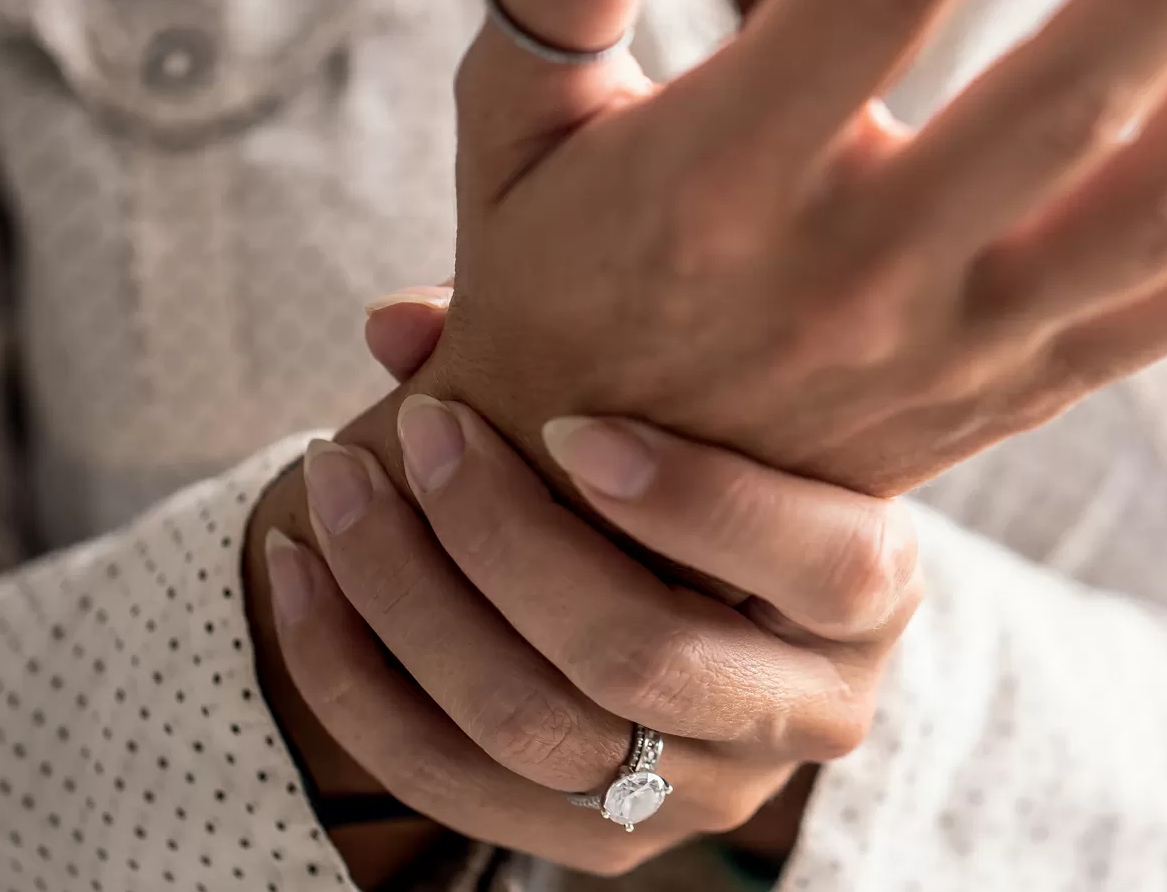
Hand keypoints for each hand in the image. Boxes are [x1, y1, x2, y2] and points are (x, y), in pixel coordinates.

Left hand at [262, 399, 918, 876]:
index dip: (694, 500)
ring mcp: (709, 793)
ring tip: (334, 488)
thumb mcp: (692, 393)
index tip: (569, 424)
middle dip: (501, 538)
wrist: (706, 594)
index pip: (825, 563)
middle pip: (642, 653)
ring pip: (532, 727)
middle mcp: (811, 711)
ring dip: (404, 600)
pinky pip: (452, 783)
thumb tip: (395, 326)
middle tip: (419, 432)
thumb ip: (573, 337)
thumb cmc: (701, 447)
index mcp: (872, 590)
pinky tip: (295, 573)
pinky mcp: (606, 844)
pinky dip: (354, 676)